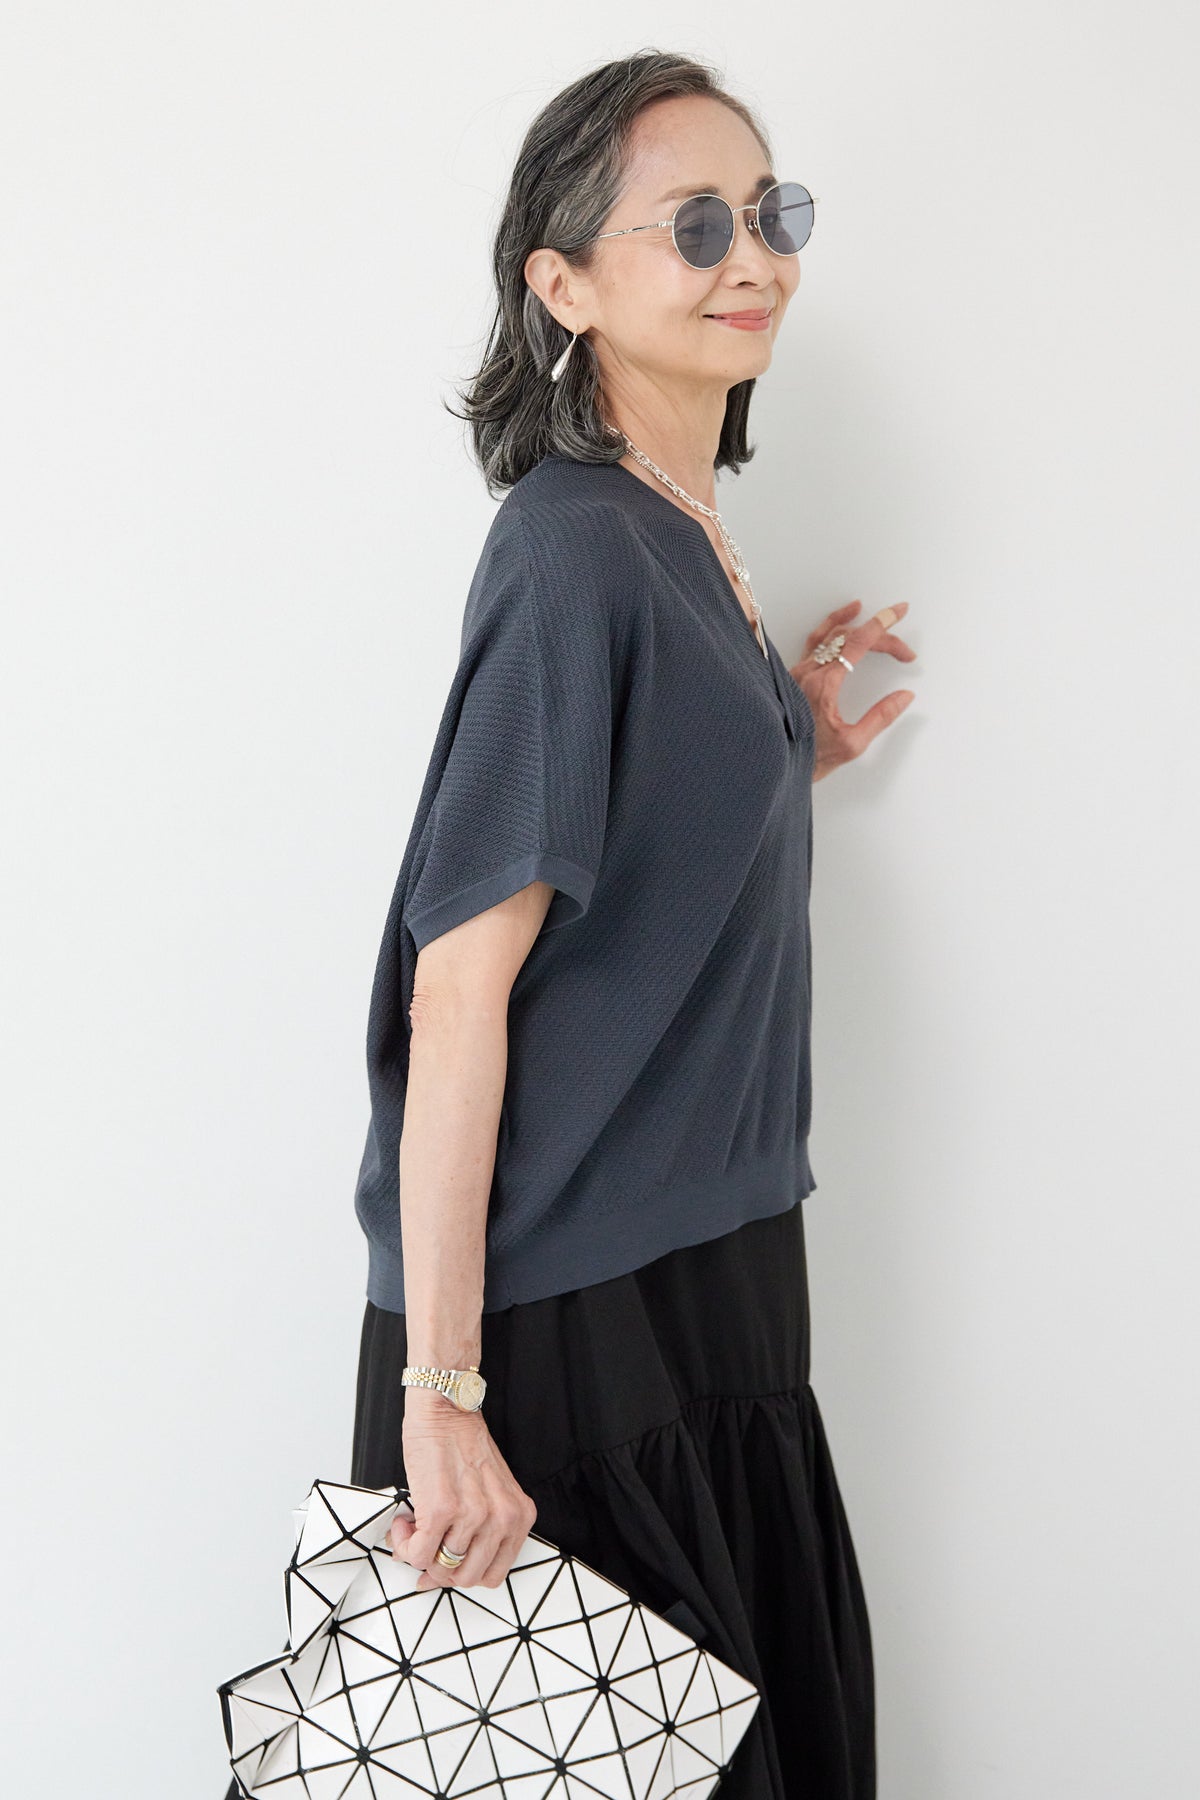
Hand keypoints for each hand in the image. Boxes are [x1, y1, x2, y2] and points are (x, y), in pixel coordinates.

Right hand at [388, 1394, 537, 1592]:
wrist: (446, 1410)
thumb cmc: (463, 1445)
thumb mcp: (490, 1492)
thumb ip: (479, 1531)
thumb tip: (440, 1570)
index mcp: (519, 1517)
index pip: (493, 1575)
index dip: (463, 1576)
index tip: (443, 1566)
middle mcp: (502, 1519)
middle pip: (466, 1578)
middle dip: (438, 1569)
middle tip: (423, 1546)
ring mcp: (473, 1516)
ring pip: (439, 1568)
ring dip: (417, 1553)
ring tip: (412, 1527)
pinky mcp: (442, 1510)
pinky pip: (417, 1553)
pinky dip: (404, 1544)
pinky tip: (403, 1523)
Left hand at [789, 601, 916, 780]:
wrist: (774, 765)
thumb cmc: (808, 759)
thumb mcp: (853, 744)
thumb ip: (881, 717)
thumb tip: (905, 696)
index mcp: (823, 685)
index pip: (857, 644)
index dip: (882, 627)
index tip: (898, 613)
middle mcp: (807, 673)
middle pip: (848, 638)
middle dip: (879, 636)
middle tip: (902, 649)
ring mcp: (797, 672)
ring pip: (828, 636)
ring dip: (852, 623)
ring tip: (870, 613)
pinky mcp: (793, 677)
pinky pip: (812, 644)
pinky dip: (828, 629)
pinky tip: (839, 624)